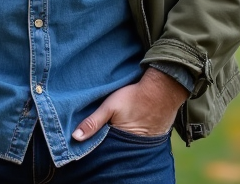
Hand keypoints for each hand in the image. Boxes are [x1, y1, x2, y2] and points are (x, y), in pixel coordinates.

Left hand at [72, 68, 187, 139]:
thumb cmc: (134, 96)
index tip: (91, 140)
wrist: (163, 89)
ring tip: (119, 127)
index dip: (98, 145)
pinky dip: (135, 135)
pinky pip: (142, 139)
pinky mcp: (155, 134)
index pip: (106, 149)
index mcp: (123, 141)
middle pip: (118, 147)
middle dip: (110, 142)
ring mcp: (147, 141)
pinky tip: (132, 126)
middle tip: (106, 132)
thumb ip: (93, 122)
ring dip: (123, 138)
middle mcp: (136, 146)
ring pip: (129, 143)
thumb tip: (75, 137)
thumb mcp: (109, 107)